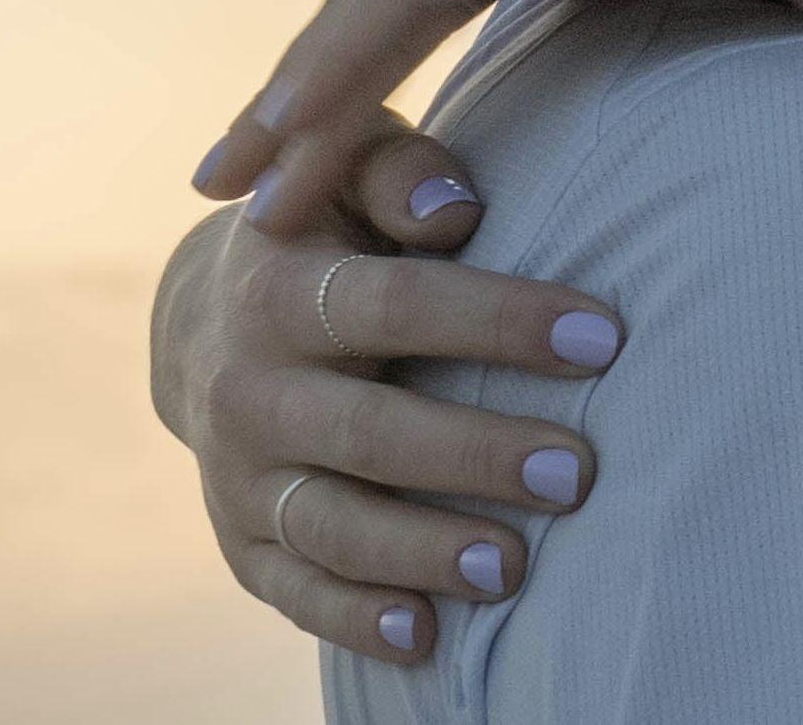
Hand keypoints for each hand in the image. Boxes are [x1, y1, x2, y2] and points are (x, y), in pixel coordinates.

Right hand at [152, 107, 630, 664]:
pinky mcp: (240, 543)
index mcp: (277, 285)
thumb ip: (401, 172)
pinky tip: (426, 634)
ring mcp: (237, 476)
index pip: (394, 304)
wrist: (201, 318)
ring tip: (519, 565)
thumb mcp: (349, 169)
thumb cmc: (325, 225)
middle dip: (477, 454)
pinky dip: (356, 620)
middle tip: (578, 471)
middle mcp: (247, 387)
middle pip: (370, 432)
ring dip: (426, 552)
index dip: (498, 319)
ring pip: (333, 527)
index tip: (601, 337)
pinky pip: (296, 594)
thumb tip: (456, 211)